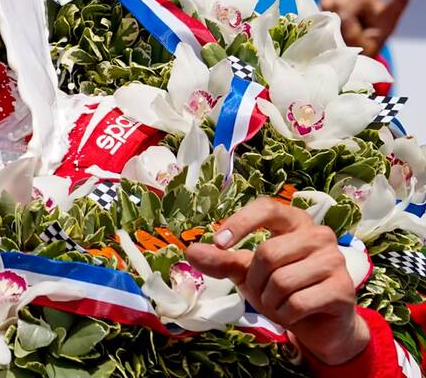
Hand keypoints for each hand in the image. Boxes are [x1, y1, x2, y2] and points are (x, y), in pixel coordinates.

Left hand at [185, 198, 366, 364]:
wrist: (320, 324)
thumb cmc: (282, 288)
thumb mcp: (247, 272)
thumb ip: (222, 260)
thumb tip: (190, 252)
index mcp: (294, 221)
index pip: (266, 208)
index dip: (240, 222)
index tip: (219, 242)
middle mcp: (318, 235)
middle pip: (267, 253)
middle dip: (255, 281)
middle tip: (262, 293)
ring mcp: (335, 260)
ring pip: (281, 280)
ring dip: (270, 300)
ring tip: (280, 303)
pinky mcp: (343, 289)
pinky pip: (298, 303)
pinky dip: (286, 314)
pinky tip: (295, 314)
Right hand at [319, 0, 420, 57]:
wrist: (343, 49)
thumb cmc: (361, 50)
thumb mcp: (364, 49)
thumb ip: (358, 37)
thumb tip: (345, 17)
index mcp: (386, 18)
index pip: (399, 0)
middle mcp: (371, 5)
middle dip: (348, 12)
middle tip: (341, 29)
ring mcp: (353, 0)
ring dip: (336, 13)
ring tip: (336, 28)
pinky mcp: (336, 0)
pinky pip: (328, 0)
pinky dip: (325, 10)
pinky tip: (328, 20)